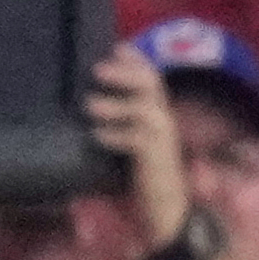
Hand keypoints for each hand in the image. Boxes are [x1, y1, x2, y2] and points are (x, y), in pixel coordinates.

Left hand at [83, 46, 194, 250]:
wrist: (168, 213)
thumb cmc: (146, 177)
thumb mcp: (133, 142)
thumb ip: (121, 121)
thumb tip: (90, 99)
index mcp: (158, 115)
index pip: (153, 78)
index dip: (137, 60)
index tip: (117, 46)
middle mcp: (164, 122)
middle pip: (151, 84)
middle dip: (125, 73)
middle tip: (97, 70)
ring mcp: (162, 140)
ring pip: (144, 109)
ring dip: (116, 104)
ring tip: (91, 106)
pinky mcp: (155, 160)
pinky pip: (136, 139)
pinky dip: (115, 135)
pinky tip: (98, 136)